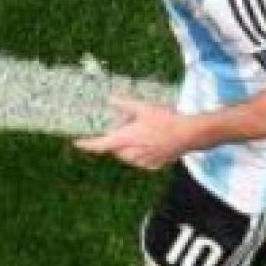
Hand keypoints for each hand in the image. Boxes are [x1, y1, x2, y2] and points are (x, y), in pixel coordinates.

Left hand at [73, 93, 191, 169]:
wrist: (188, 134)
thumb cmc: (165, 120)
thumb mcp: (143, 107)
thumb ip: (124, 104)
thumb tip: (111, 99)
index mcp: (124, 140)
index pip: (99, 145)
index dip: (86, 144)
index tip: (76, 142)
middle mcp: (130, 154)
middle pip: (115, 149)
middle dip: (118, 139)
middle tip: (129, 126)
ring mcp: (142, 162)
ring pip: (128, 156)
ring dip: (130, 147)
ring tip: (144, 133)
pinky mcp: (153, 166)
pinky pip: (141, 160)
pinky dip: (143, 153)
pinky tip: (153, 142)